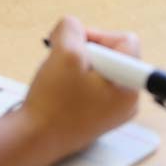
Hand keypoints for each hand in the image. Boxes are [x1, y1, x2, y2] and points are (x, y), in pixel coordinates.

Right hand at [22, 16, 140, 160]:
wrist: (36, 137)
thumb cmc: (54, 100)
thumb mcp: (64, 53)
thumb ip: (72, 28)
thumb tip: (74, 28)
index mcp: (129, 87)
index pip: (125, 41)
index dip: (98, 36)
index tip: (77, 48)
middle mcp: (128, 100)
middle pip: (112, 52)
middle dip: (85, 49)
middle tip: (65, 62)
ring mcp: (113, 109)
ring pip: (99, 66)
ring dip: (78, 62)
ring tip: (61, 76)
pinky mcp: (99, 114)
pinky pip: (92, 82)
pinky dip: (75, 77)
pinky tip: (61, 86)